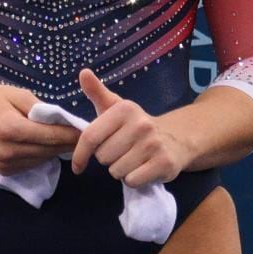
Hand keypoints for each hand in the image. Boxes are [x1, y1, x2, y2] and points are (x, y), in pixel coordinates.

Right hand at [0, 84, 80, 174]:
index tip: (89, 129)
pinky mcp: (5, 171)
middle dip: (68, 142)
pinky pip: (33, 164)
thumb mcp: (16, 94)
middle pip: (49, 150)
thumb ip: (41, 109)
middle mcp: (8, 150)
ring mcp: (5, 164)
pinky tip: (45, 144)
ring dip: (57, 150)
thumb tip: (66, 122)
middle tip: (85, 134)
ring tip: (67, 138)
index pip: (50, 136)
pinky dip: (42, 155)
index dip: (72, 134)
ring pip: (44, 159)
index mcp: (11, 128)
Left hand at [71, 68, 190, 186]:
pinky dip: (133, 180)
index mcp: (123, 109)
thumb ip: (96, 91)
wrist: (175, 138)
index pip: (90, 137)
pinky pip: (132, 181)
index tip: (77, 167)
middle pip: (103, 157)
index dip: (80, 154)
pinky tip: (141, 169)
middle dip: (108, 158)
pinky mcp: (164, 164)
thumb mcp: (115, 107)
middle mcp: (140, 125)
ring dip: (120, 170)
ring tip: (131, 159)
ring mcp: (153, 145)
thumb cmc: (134, 125)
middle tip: (121, 151)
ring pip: (117, 171)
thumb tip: (83, 72)